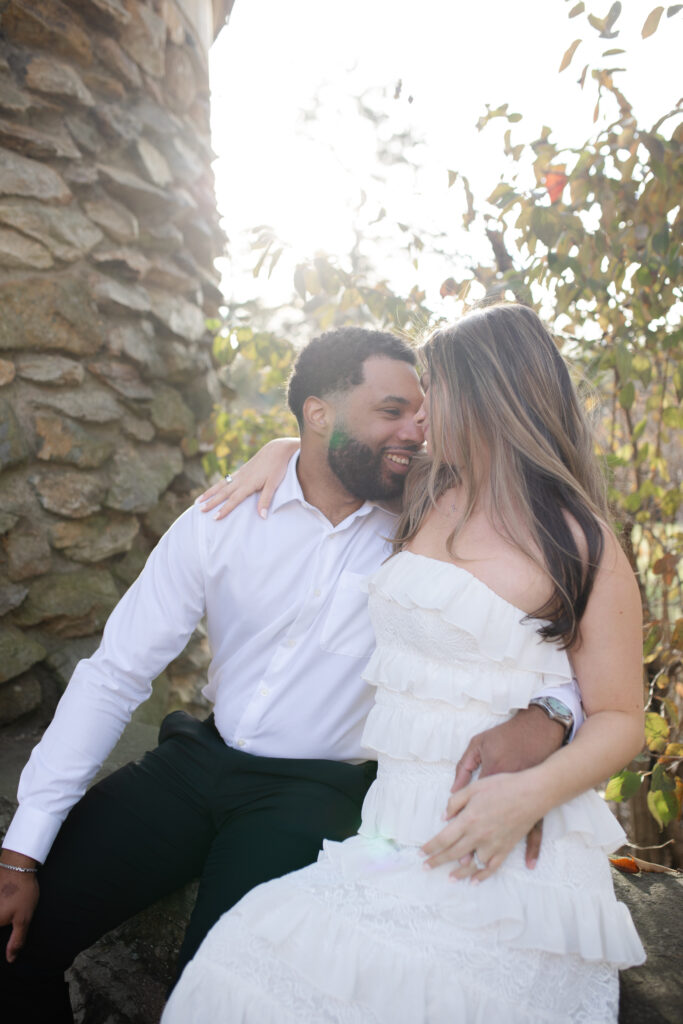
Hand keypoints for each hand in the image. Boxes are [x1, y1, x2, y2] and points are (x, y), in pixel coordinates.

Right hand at [1, 851, 39, 962]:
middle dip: (2, 924)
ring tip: (9, 913)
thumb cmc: (22, 891)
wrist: (18, 863)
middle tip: (9, 920)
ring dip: (2, 919)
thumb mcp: (24, 918)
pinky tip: (4, 908)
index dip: (1, 948)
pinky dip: (0, 911)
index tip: (6, 941)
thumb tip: (11, 959)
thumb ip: (16, 940)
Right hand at [196, 438, 299, 519]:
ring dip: (209, 493)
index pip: (234, 500)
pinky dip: (217, 486)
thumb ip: (266, 500)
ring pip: (221, 485)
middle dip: (211, 502)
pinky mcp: (241, 471)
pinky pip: (225, 480)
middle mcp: (241, 479)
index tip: (215, 518)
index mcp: (248, 484)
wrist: (276, 450)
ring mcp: (239, 474)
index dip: (224, 509)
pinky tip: (213, 489)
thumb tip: (262, 516)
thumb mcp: (274, 484)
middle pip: (223, 493)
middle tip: (200, 510)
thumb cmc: (277, 468)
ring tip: (198, 501)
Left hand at [421, 770, 543, 883]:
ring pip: (471, 865)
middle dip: (437, 862)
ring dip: (458, 872)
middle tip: (426, 867)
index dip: (430, 848)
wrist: (532, 794)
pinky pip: (491, 868)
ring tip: (448, 877)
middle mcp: (478, 835)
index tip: (421, 853)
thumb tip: (443, 817)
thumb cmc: (502, 786)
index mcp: (468, 819)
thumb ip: (455, 802)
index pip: (443, 839)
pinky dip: (481, 877)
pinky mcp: (506, 848)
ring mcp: (493, 844)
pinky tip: (474, 881)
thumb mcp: (474, 787)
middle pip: (453, 854)